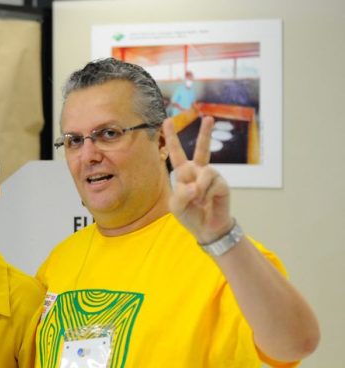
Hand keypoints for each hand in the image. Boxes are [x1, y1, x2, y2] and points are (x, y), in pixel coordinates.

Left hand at [164, 116, 233, 243]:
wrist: (206, 228)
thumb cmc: (190, 214)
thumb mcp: (176, 206)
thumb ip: (180, 195)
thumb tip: (195, 186)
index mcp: (183, 173)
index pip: (176, 153)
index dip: (171, 137)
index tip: (167, 121)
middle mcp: (198, 171)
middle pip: (202, 149)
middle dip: (205, 133)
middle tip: (208, 118)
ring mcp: (211, 176)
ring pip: (204, 171)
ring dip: (198, 188)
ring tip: (199, 200)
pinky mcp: (222, 184)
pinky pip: (212, 184)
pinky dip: (206, 194)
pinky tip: (207, 202)